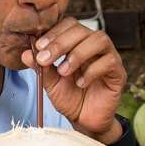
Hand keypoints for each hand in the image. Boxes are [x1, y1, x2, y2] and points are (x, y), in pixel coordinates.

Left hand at [23, 18, 125, 141]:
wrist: (84, 121)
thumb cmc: (70, 98)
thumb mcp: (50, 83)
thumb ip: (41, 67)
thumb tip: (26, 53)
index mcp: (77, 43)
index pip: (69, 24)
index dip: (54, 32)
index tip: (39, 47)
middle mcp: (94, 45)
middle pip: (82, 29)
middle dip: (60, 43)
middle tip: (46, 59)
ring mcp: (108, 56)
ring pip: (99, 40)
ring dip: (77, 54)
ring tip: (63, 71)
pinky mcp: (118, 72)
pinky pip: (109, 61)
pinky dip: (92, 71)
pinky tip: (80, 83)